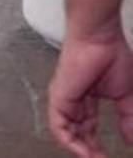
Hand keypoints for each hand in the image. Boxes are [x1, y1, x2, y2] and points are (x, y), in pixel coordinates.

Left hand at [49, 30, 132, 157]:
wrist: (99, 39)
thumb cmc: (110, 57)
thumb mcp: (126, 97)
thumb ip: (128, 120)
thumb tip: (132, 141)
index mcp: (87, 100)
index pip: (87, 129)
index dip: (96, 145)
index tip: (107, 157)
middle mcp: (72, 101)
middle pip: (77, 133)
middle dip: (89, 151)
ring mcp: (64, 100)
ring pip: (66, 133)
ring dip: (80, 150)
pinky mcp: (59, 98)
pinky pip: (59, 126)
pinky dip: (71, 142)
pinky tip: (83, 152)